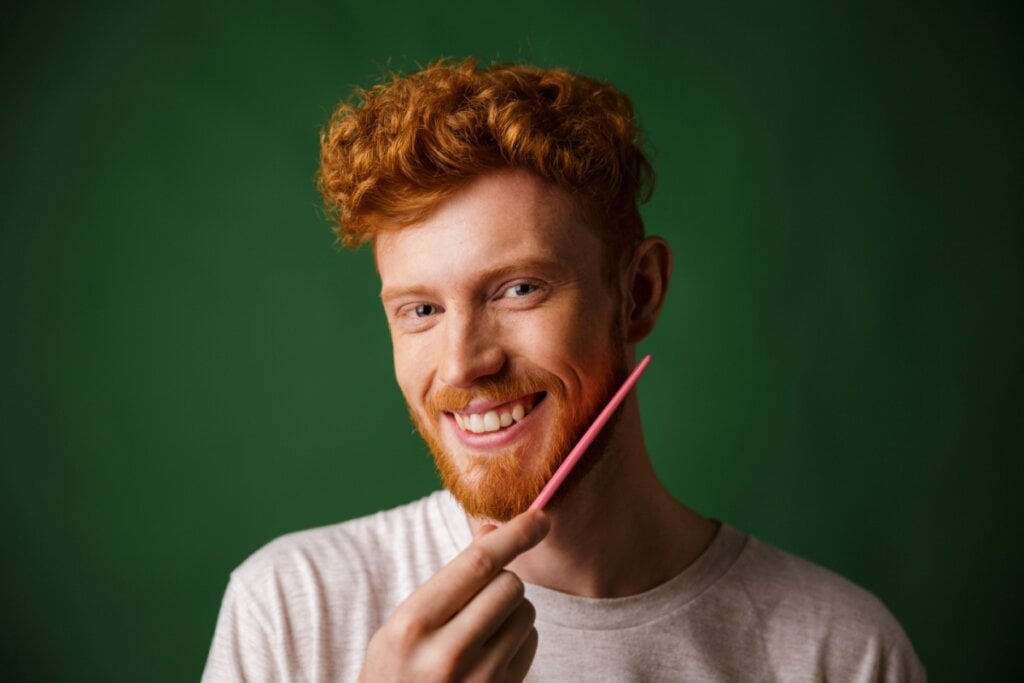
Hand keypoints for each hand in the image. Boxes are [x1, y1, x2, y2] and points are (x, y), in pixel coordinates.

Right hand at [359, 509, 549, 681]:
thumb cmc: (396, 674)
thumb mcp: (403, 625)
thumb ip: (448, 580)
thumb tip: (493, 532)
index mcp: (413, 625)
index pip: (477, 565)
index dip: (514, 535)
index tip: (539, 518)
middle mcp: (447, 654)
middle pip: (509, 586)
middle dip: (502, 581)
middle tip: (477, 599)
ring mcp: (479, 681)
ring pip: (525, 613)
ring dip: (511, 611)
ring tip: (477, 633)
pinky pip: (530, 643)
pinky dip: (518, 639)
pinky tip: (489, 656)